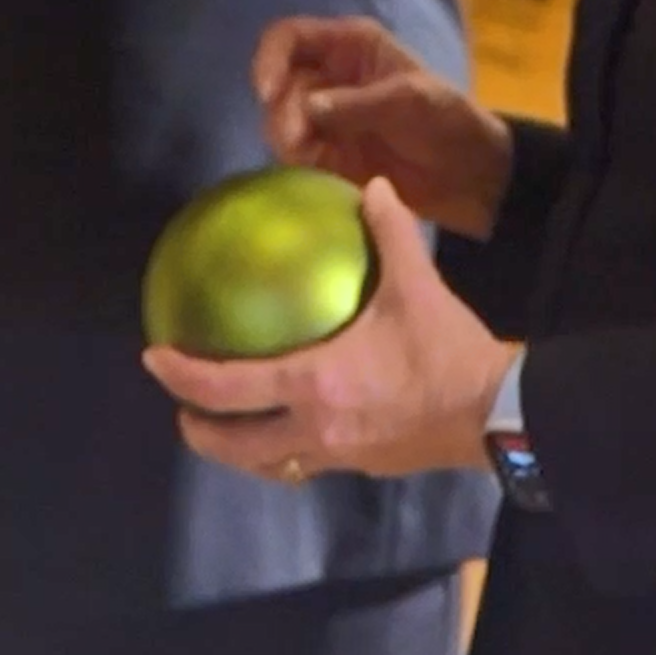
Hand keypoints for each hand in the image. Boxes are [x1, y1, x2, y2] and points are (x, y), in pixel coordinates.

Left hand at [142, 178, 517, 481]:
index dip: (182, 376)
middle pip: (237, 445)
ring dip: (241, 450)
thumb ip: (389, 232)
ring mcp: (340, 455)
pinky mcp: (365, 466)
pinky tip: (294, 425)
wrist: (501, 414)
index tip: (154, 358)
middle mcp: (317, 428)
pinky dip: (287, 450)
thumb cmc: (449, 352)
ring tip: (228, 427)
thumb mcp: (417, 286)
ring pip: (271, 464)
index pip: (228, 387)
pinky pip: (309, 464)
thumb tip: (372, 188)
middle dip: (200, 432)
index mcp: (315, 383)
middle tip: (183, 409)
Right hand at [252, 16, 511, 240]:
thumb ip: (356, 103)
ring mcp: (325, 117)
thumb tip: (306, 107)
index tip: (267, 92)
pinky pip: (294, 153)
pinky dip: (296, 161)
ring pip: (279, 120)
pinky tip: (316, 170)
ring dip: (285, 138)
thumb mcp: (410, 100)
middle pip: (278, 84)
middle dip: (282, 111)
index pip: (289, 38)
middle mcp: (329, 77)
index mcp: (348, 47)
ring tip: (310, 158)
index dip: (269, 59)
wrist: (471, 176)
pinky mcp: (327, 154)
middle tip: (298, 141)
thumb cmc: (449, 121)